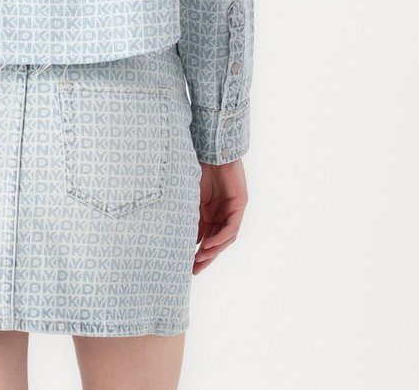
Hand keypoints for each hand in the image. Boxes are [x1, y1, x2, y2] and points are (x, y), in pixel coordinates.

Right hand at [192, 158, 247, 274]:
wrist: (211, 148)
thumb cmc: (199, 166)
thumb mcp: (190, 195)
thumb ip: (187, 214)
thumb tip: (178, 234)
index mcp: (208, 211)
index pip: (204, 237)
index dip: (196, 251)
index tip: (185, 265)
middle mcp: (221, 213)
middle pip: (215, 241)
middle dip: (205, 257)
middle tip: (194, 270)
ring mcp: (231, 209)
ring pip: (225, 238)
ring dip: (213, 250)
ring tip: (200, 259)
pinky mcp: (240, 204)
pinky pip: (232, 228)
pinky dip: (221, 238)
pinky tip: (209, 244)